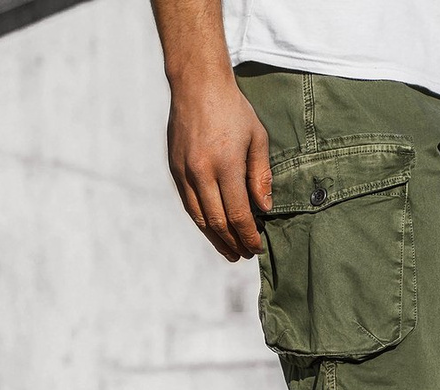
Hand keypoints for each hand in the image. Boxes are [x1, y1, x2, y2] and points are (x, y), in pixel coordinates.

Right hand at [167, 74, 272, 262]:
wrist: (197, 85)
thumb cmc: (233, 110)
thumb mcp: (257, 138)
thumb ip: (261, 176)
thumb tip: (265, 209)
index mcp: (225, 164)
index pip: (238, 213)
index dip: (248, 235)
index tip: (257, 247)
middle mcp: (201, 172)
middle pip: (217, 222)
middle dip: (233, 243)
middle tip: (245, 255)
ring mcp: (184, 172)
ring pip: (200, 218)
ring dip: (216, 239)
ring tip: (230, 252)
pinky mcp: (174, 169)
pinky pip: (189, 205)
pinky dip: (202, 223)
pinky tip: (213, 231)